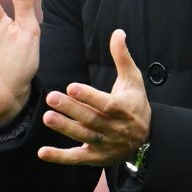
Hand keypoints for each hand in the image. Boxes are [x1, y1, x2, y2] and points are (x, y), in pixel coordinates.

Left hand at [37, 29, 150, 166]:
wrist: (148, 138)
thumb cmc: (136, 102)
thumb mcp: (133, 79)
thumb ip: (122, 57)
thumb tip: (118, 32)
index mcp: (122, 108)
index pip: (104, 103)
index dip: (88, 96)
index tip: (71, 86)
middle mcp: (114, 128)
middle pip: (90, 118)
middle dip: (71, 108)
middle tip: (51, 97)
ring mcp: (104, 144)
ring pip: (82, 136)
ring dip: (64, 128)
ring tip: (47, 117)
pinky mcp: (96, 157)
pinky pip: (76, 158)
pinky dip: (60, 157)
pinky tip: (42, 152)